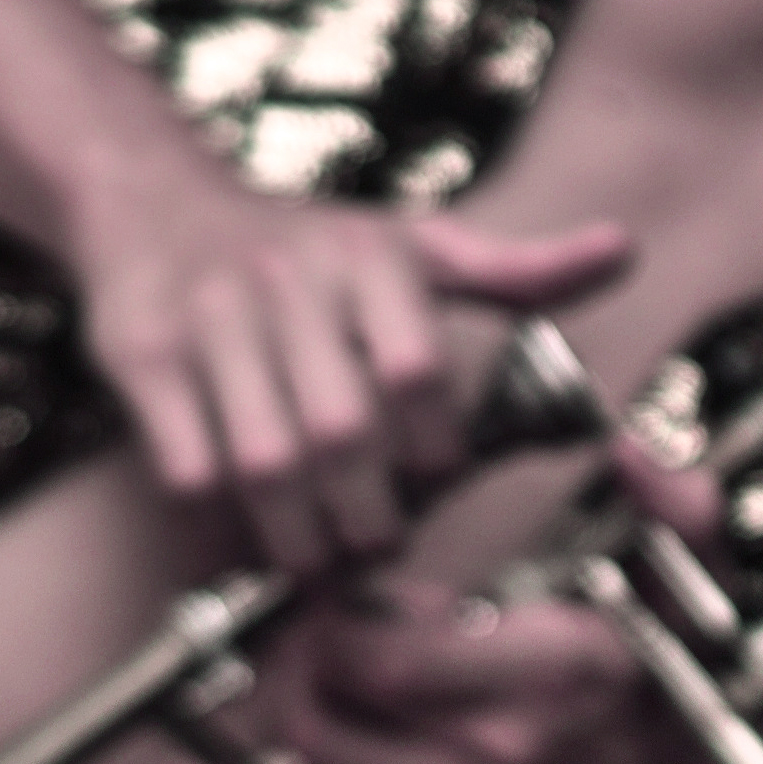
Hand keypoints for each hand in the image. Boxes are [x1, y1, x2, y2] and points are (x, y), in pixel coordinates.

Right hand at [73, 185, 630, 574]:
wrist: (154, 200)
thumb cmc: (313, 246)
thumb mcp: (422, 244)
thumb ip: (522, 270)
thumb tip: (623, 250)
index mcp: (370, 257)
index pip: (416, 371)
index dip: (435, 447)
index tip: (440, 482)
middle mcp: (285, 279)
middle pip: (341, 432)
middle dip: (372, 511)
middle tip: (385, 546)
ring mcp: (206, 318)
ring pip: (264, 460)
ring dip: (301, 533)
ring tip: (324, 563)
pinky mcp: (138, 357)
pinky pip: (187, 465)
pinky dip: (221, 521)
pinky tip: (249, 538)